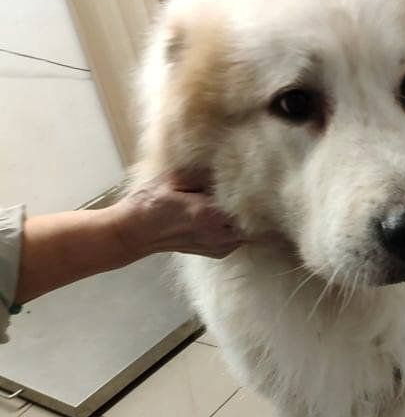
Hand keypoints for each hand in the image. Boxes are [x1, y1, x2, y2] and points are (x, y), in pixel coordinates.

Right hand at [114, 170, 245, 259]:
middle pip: (254, 222)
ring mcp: (218, 246)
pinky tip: (232, 216)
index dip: (255, 193)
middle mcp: (217, 234)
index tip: (257, 182)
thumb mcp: (174, 178)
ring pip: (249, 233)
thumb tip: (228, 164)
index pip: (247, 205)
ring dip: (249, 219)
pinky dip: (241, 228)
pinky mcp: (217, 252)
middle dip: (256, 208)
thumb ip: (203, 173)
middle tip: (256, 192)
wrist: (135, 232)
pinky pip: (240, 240)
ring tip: (244, 203)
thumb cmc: (150, 202)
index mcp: (207, 213)